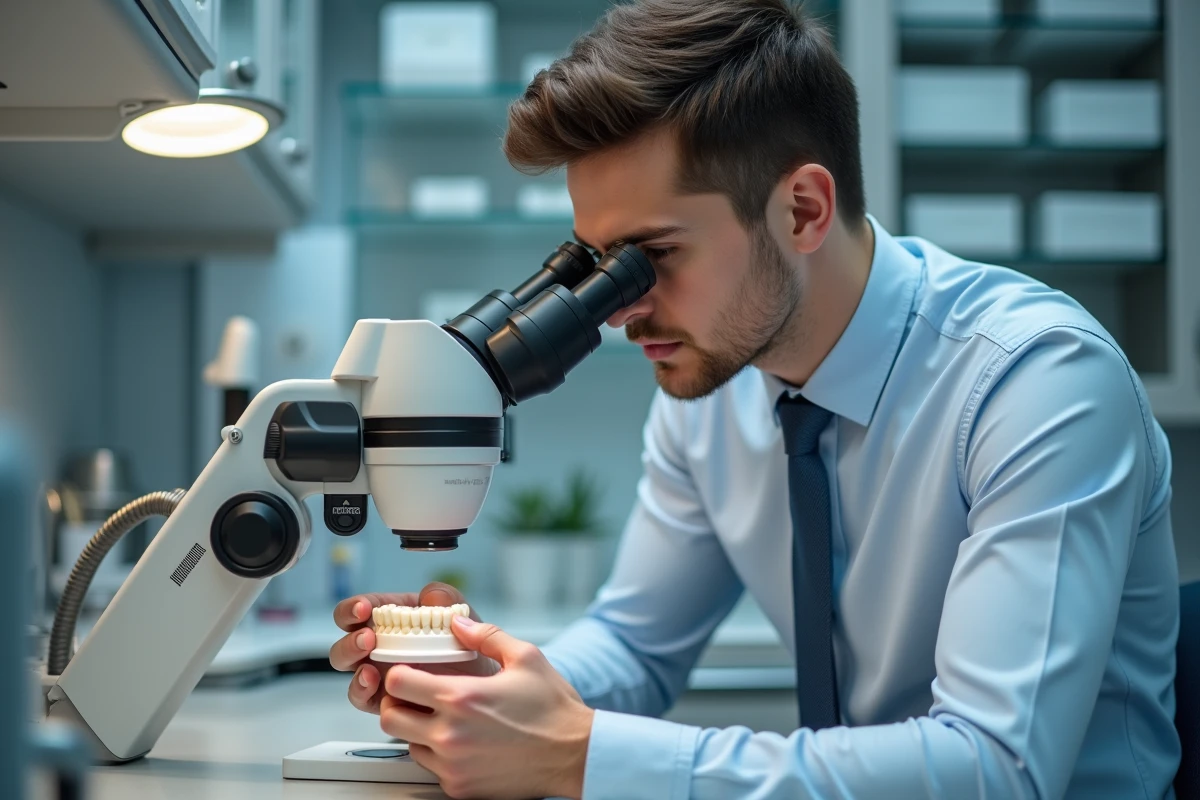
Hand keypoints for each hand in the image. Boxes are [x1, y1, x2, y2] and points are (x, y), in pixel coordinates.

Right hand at [329, 583, 499, 714]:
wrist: (482, 685)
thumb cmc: (467, 647)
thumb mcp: (462, 617)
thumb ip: (446, 599)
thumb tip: (430, 595)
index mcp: (393, 619)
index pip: (361, 608)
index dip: (354, 607)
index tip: (364, 608)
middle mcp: (380, 645)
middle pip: (346, 640)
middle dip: (351, 639)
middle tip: (368, 638)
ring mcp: (378, 671)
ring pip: (349, 668)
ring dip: (353, 662)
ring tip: (369, 666)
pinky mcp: (382, 697)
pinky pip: (362, 696)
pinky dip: (361, 690)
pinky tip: (374, 683)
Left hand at [380, 616, 593, 799]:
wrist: (575, 755)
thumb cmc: (554, 709)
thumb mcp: (525, 658)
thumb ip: (486, 635)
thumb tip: (459, 624)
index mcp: (461, 697)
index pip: (397, 683)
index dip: (400, 674)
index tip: (412, 673)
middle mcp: (450, 734)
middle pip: (390, 718)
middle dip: (399, 704)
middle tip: (417, 699)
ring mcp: (453, 765)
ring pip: (408, 745)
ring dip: (419, 732)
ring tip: (446, 722)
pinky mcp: (460, 788)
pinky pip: (431, 769)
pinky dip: (439, 756)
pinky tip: (463, 744)